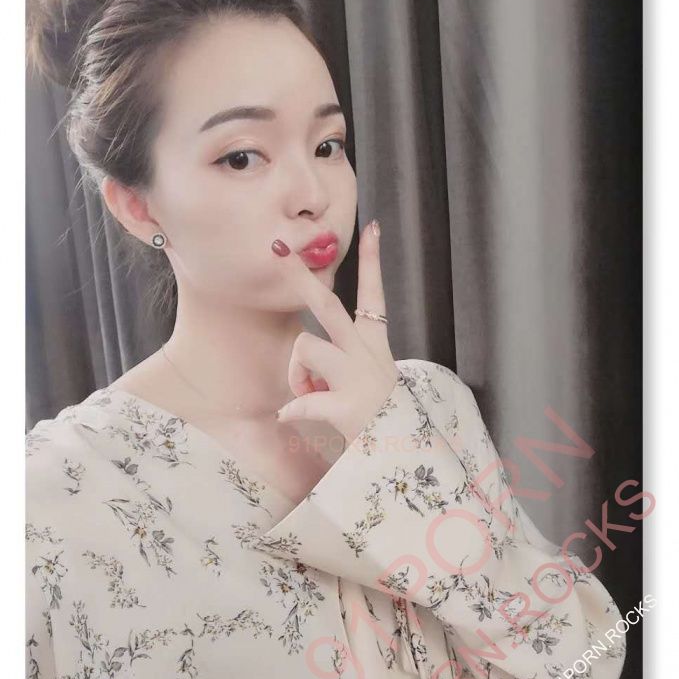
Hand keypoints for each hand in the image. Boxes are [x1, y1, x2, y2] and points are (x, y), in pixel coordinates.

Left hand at [271, 219, 400, 444]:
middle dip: (300, 277)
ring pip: (306, 348)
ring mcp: (358, 378)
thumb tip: (294, 384)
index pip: (375, 294)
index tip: (371, 226)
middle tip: (277, 250)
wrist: (401, 452)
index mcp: (374, 345)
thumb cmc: (380, 417)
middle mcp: (367, 354)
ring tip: (311, 397)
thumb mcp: (367, 383)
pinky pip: (300, 402)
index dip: (373, 260)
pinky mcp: (348, 406)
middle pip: (328, 306)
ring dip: (297, 376)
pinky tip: (293, 419)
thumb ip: (335, 370)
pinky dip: (292, 411)